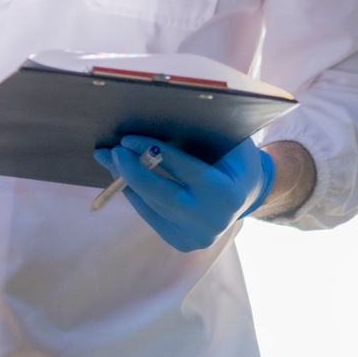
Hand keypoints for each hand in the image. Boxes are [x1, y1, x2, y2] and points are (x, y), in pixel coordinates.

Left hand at [92, 135, 274, 252]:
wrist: (246, 195)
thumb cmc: (233, 158)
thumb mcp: (228, 140)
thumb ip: (200, 130)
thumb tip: (156, 113)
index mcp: (226, 192)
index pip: (180, 168)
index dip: (150, 151)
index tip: (126, 139)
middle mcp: (213, 218)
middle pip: (159, 193)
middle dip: (130, 170)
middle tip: (112, 151)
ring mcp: (197, 236)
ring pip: (150, 204)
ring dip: (126, 181)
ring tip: (111, 161)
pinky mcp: (183, 243)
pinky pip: (150, 215)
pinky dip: (136, 195)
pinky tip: (124, 179)